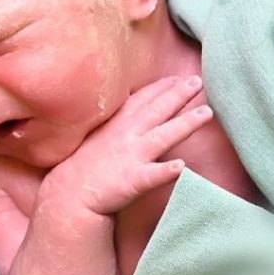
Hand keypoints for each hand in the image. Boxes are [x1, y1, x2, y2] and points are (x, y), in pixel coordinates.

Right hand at [46, 75, 211, 216]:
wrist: (67, 196)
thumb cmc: (82, 167)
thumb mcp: (96, 136)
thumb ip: (116, 123)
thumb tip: (132, 110)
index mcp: (117, 125)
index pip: (141, 101)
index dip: (161, 88)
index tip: (177, 78)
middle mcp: (126, 137)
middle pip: (156, 111)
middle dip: (178, 95)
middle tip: (197, 81)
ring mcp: (130, 158)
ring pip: (162, 137)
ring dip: (185, 124)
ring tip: (206, 113)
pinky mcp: (131, 181)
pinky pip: (151, 176)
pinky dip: (165, 171)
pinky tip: (181, 167)